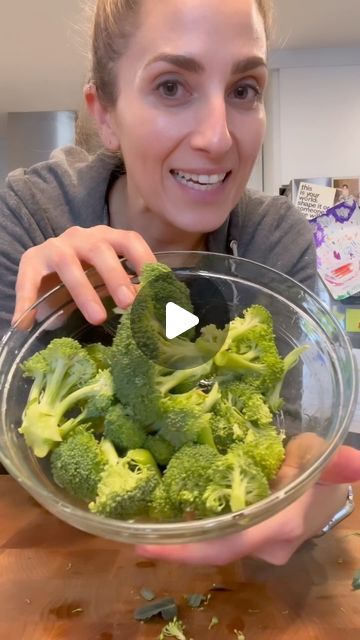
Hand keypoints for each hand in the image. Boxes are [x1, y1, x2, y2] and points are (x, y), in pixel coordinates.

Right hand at [12, 225, 155, 327]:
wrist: (47, 269)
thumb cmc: (86, 276)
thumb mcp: (107, 280)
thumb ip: (127, 291)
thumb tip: (155, 318)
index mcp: (106, 239)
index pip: (129, 241)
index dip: (144, 259)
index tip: (157, 284)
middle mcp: (82, 238)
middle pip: (101, 251)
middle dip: (116, 277)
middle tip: (129, 303)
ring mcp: (56, 247)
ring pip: (68, 263)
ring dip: (84, 292)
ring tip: (97, 318)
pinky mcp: (31, 260)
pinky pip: (29, 279)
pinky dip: (27, 300)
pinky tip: (26, 322)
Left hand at [137, 441, 359, 565]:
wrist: (329, 492)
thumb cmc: (319, 471)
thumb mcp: (319, 457)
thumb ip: (333, 462)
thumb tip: (358, 460)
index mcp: (275, 527)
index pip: (224, 546)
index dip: (184, 551)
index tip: (142, 547)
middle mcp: (262, 545)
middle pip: (210, 546)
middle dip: (174, 536)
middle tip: (134, 514)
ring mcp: (256, 546)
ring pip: (214, 538)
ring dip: (185, 525)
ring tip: (147, 499)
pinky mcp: (252, 538)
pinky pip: (220, 531)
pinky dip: (199, 519)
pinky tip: (177, 498)